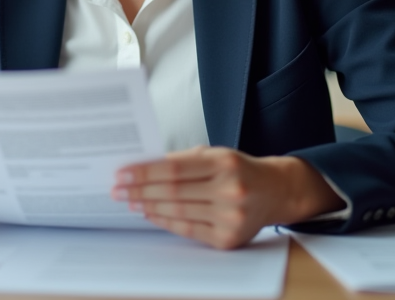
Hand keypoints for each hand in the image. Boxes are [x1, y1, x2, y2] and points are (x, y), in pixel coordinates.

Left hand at [111, 146, 345, 249]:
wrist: (276, 191)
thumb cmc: (239, 170)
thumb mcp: (216, 154)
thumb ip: (184, 161)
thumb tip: (143, 169)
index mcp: (224, 162)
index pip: (174, 168)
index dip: (144, 172)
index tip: (122, 173)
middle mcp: (230, 190)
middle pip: (172, 192)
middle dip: (140, 190)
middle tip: (118, 189)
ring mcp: (231, 217)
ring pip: (178, 212)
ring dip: (148, 207)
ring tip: (130, 201)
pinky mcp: (228, 239)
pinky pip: (188, 230)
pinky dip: (165, 221)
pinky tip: (150, 214)